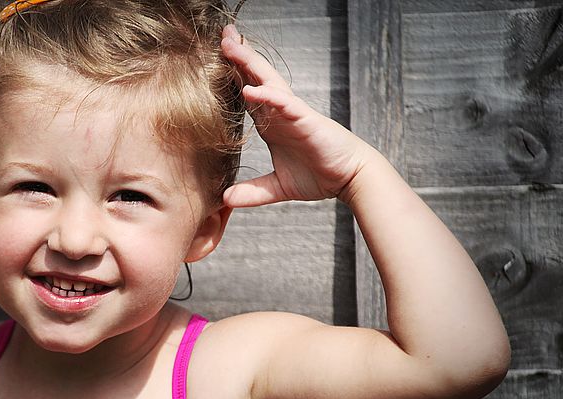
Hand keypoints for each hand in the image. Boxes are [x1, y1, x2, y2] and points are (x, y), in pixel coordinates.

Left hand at [220, 25, 373, 206]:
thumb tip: (226, 199)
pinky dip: (267, 95)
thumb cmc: (319, 176)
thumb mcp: (278, 188)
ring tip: (230, 45)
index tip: (213, 60)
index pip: (247, 95)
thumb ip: (253, 192)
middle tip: (223, 34)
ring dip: (249, 64)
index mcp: (272, 125)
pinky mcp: (306, 120)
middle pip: (255, 79)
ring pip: (268, 82)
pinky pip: (285, 103)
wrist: (349, 178)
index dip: (231, 77)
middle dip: (238, 57)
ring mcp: (293, 114)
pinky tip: (250, 88)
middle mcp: (280, 114)